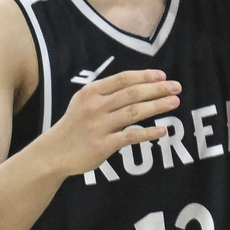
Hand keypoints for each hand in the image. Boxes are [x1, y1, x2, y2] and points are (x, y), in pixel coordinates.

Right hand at [41, 70, 180, 177]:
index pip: (123, 79)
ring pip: (134, 112)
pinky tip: (162, 131)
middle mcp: (94, 106)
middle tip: (177, 87)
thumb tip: (141, 84)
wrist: (52, 153)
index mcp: (91, 92)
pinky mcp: (103, 145)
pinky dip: (148, 133)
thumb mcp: (84, 102)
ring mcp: (99, 126)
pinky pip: (131, 136)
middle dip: (157, 89)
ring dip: (157, 106)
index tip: (163, 76)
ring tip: (175, 102)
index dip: (145, 76)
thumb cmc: (75, 125)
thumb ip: (108, 93)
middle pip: (132, 94)